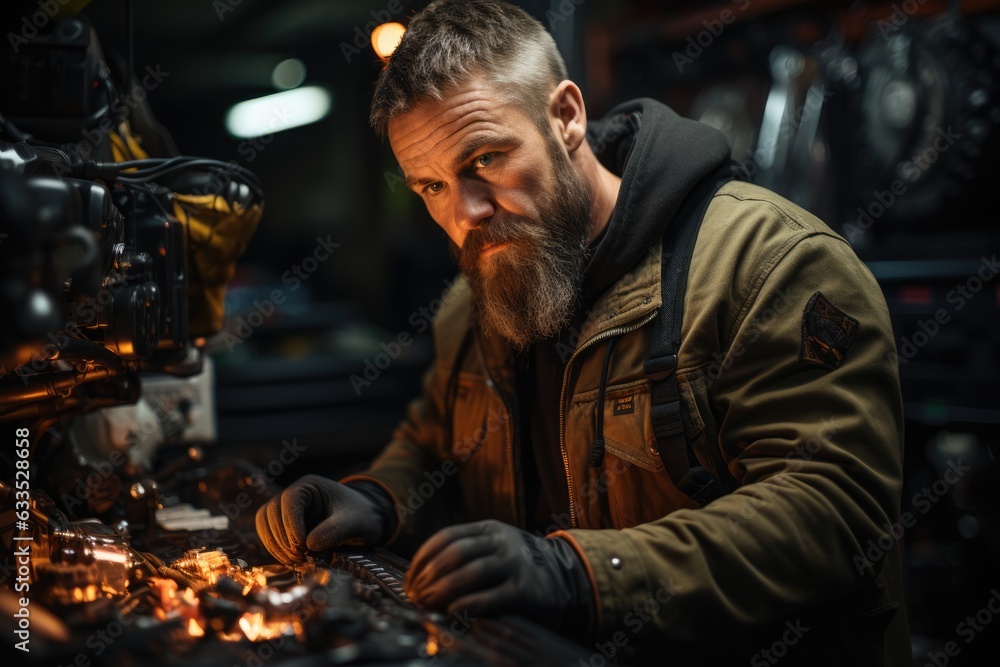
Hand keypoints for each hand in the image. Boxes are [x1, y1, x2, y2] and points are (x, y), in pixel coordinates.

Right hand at [255, 474, 384, 564]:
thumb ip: (334, 530)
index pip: (290, 500)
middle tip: (299, 558)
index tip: (302, 547)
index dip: (291, 525)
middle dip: (283, 538)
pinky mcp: (283, 524)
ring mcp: (286, 509)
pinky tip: (290, 560)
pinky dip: (275, 548)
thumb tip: (309, 545)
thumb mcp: (354, 522)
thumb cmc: (360, 515)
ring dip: (275, 545)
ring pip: (265, 523)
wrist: (364, 519)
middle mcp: (294, 494)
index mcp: (310, 486)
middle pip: (272, 512)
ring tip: (294, 561)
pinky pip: (269, 534)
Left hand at [404, 519, 591, 631]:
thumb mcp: (494, 547)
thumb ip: (465, 554)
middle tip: (416, 595)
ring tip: (428, 604)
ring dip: (443, 590)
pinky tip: (453, 612)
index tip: (410, 579)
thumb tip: (423, 576)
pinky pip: (490, 597)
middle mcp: (501, 542)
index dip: (423, 558)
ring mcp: (514, 564)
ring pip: (470, 573)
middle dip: (429, 576)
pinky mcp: (524, 590)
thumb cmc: (519, 566)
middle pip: (455, 554)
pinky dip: (467, 604)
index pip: (446, 537)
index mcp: (488, 529)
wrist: (566, 578)